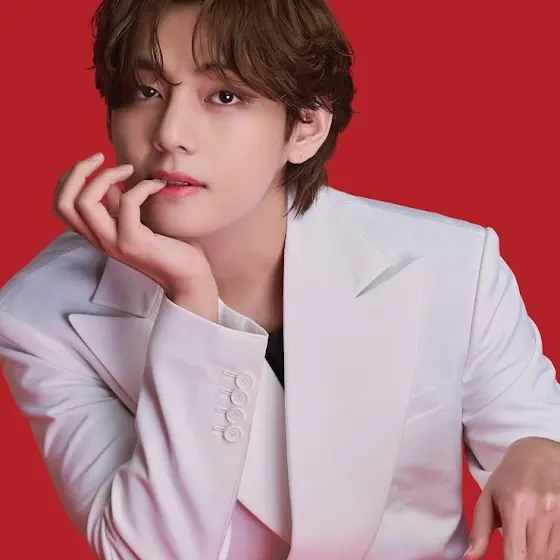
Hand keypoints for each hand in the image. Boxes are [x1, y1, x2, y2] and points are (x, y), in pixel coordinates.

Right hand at [53, 152, 217, 319]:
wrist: (187, 276)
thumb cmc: (167, 246)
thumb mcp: (135, 220)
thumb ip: (117, 205)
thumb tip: (107, 183)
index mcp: (96, 234)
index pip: (62, 205)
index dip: (70, 178)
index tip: (96, 163)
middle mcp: (99, 240)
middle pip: (64, 202)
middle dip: (78, 171)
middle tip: (101, 157)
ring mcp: (114, 243)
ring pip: (85, 203)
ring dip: (105, 176)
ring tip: (129, 168)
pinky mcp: (133, 242)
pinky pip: (127, 203)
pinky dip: (142, 187)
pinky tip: (158, 186)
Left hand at [465, 437, 559, 559]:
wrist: (540, 455)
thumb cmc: (510, 477)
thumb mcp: (488, 497)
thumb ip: (479, 530)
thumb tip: (468, 558)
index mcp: (515, 506)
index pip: (516, 554)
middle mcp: (541, 512)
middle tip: (514, 550)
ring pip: (551, 557)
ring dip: (537, 557)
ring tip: (526, 543)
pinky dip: (551, 553)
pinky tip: (539, 542)